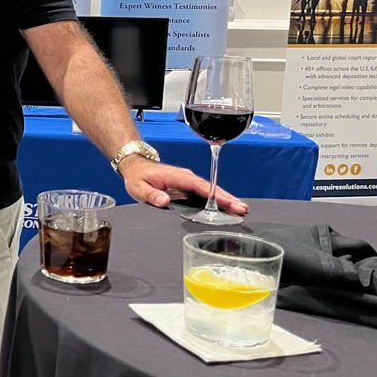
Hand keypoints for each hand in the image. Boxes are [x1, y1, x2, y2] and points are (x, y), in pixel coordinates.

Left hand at [119, 157, 248, 215]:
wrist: (135, 167)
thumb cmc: (137, 177)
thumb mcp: (138, 187)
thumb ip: (150, 194)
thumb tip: (163, 201)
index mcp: (176, 176)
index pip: (199, 186)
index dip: (214, 195)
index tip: (228, 202)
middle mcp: (185, 177)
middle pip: (210, 188)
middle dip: (226, 198)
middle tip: (241, 208)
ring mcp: (187, 181)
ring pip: (210, 190)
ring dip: (225, 199)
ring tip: (240, 209)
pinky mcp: (187, 186)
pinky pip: (205, 193)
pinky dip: (216, 199)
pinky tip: (226, 207)